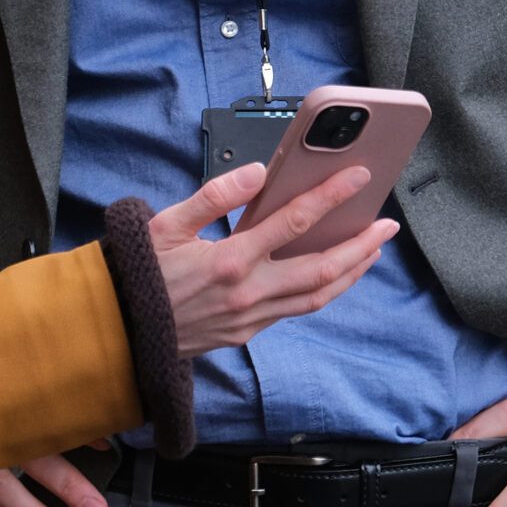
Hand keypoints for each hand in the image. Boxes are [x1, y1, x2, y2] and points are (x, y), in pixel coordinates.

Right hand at [149, 161, 399, 359]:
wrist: (119, 332)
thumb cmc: (138, 273)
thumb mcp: (165, 224)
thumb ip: (214, 196)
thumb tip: (256, 173)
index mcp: (229, 260)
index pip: (294, 222)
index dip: (331, 197)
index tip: (359, 177)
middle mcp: (247, 293)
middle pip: (322, 270)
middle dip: (360, 246)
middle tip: (386, 225)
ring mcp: (250, 318)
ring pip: (315, 297)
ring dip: (350, 273)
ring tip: (372, 250)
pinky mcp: (246, 333)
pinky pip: (295, 311)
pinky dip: (321, 290)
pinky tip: (331, 274)